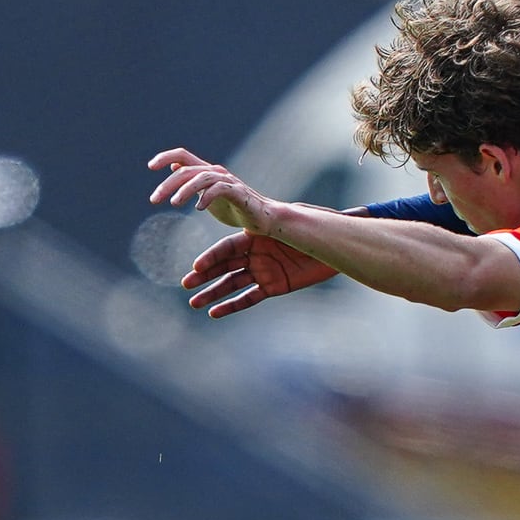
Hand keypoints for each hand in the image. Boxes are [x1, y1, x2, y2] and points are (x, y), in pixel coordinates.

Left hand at [147, 148, 277, 231]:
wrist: (262, 218)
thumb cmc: (234, 207)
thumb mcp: (206, 194)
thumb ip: (191, 182)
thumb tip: (175, 168)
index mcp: (206, 171)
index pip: (183, 155)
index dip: (165, 157)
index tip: (150, 166)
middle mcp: (216, 172)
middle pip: (186, 170)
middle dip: (167, 184)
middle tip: (154, 199)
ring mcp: (227, 181)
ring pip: (200, 178)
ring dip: (184, 190)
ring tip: (173, 203)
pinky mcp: (238, 192)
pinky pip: (219, 189)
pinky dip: (207, 197)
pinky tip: (199, 208)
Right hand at [181, 227, 336, 316]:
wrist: (332, 252)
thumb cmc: (318, 232)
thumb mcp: (306, 223)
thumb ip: (297, 219)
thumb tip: (321, 206)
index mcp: (257, 235)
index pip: (228, 247)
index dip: (213, 257)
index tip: (197, 267)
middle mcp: (256, 253)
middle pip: (225, 265)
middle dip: (205, 275)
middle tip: (187, 284)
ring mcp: (263, 270)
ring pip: (232, 283)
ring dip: (213, 293)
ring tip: (194, 303)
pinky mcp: (273, 286)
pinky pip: (248, 298)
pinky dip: (232, 305)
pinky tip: (215, 312)